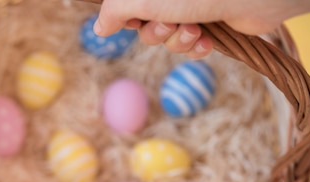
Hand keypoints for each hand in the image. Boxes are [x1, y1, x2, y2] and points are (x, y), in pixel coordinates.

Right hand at [93, 0, 309, 57]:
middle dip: (156, 31)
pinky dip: (196, 48)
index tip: (134, 20)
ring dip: (178, 41)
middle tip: (171, 22)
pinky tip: (208, 40)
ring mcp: (191, 6)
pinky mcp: (211, 21)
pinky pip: (190, 46)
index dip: (127, 18)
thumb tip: (99, 28)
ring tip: (195, 30)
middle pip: (143, 24)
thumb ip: (114, 11)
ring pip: (167, 38)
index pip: (125, 6)